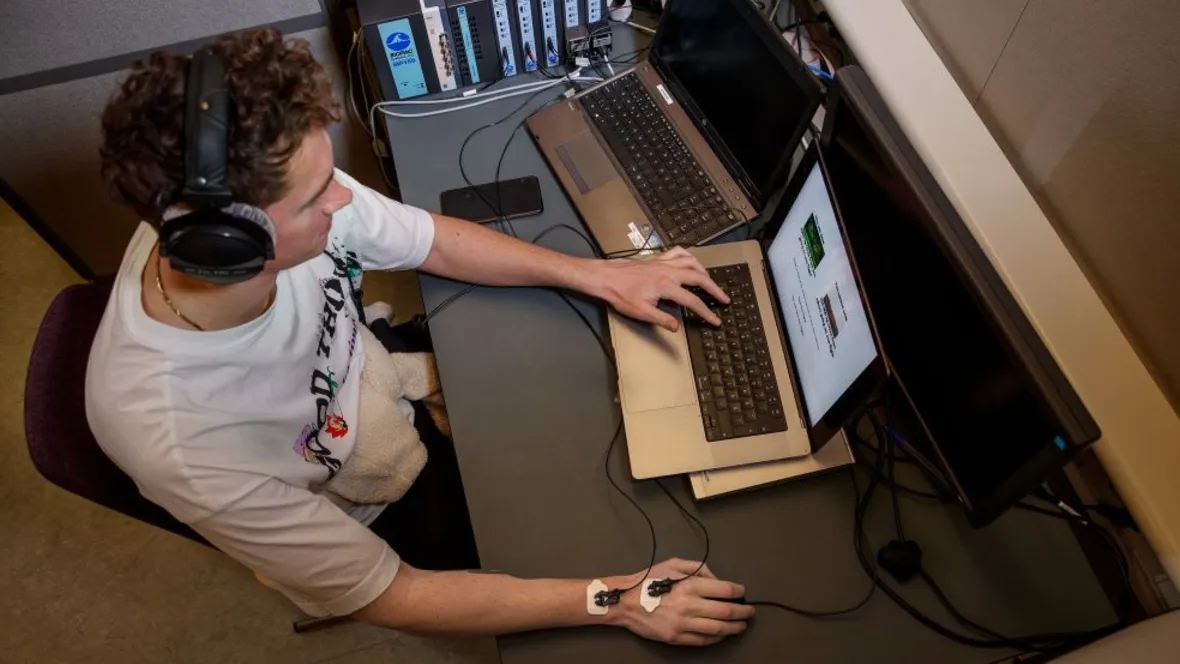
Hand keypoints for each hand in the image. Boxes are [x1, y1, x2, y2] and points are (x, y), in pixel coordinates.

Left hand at [592, 247, 728, 331]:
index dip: (706, 312)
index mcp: (666, 286)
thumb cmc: (621, 294)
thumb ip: (662, 319)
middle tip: (724, 298)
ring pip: (692, 262)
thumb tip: (678, 326)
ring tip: (710, 282)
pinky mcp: (658, 259)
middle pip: (699, 278)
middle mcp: (668, 271)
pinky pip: (679, 252)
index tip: (715, 320)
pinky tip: (692, 262)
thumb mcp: (641, 312)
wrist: (606, 277)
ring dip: (704, 272)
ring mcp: (664, 262)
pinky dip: (689, 256)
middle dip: (714, 289)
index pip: (693, 301)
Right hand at [610, 558, 753, 645]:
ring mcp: (684, 624)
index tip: (742, 592)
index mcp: (690, 585)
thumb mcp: (674, 564)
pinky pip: (704, 640)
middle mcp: (690, 606)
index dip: (738, 592)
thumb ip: (699, 568)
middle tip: (750, 612)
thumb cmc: (650, 580)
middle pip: (727, 612)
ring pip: (719, 629)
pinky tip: (723, 634)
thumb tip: (718, 581)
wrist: (626, 602)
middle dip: (743, 612)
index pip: (725, 590)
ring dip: (734, 628)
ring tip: (742, 625)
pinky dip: (717, 638)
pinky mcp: (677, 638)